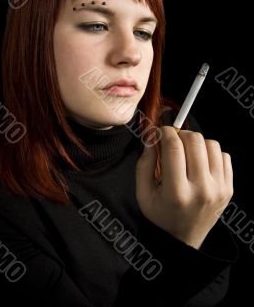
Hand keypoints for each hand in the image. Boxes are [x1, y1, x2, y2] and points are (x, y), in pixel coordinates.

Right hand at [135, 126, 233, 248]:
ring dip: (197, 143)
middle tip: (173, 141)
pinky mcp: (228, 189)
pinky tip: (200, 163)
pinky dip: (211, 154)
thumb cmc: (160, 215)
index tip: (161, 131)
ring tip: (188, 153)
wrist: (183, 240)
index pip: (174, 147)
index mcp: (176, 192)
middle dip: (181, 134)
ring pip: (212, 145)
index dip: (166, 132)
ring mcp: (218, 189)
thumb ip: (144, 164)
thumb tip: (152, 137)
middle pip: (195, 141)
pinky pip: (224, 156)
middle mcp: (201, 190)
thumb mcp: (143, 194)